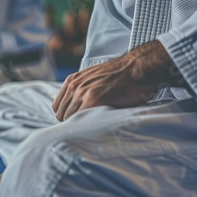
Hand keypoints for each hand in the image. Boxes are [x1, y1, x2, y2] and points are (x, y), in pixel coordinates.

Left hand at [52, 40, 183, 120]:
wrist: (138, 67)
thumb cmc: (122, 75)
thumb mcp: (94, 77)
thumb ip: (83, 89)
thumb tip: (78, 107)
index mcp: (72, 80)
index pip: (58, 106)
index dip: (66, 116)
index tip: (75, 122)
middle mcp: (74, 86)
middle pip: (62, 114)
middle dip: (71, 123)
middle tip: (84, 129)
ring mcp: (82, 93)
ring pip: (70, 119)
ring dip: (79, 126)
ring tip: (90, 130)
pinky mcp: (93, 100)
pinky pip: (81, 119)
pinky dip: (85, 126)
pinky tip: (95, 128)